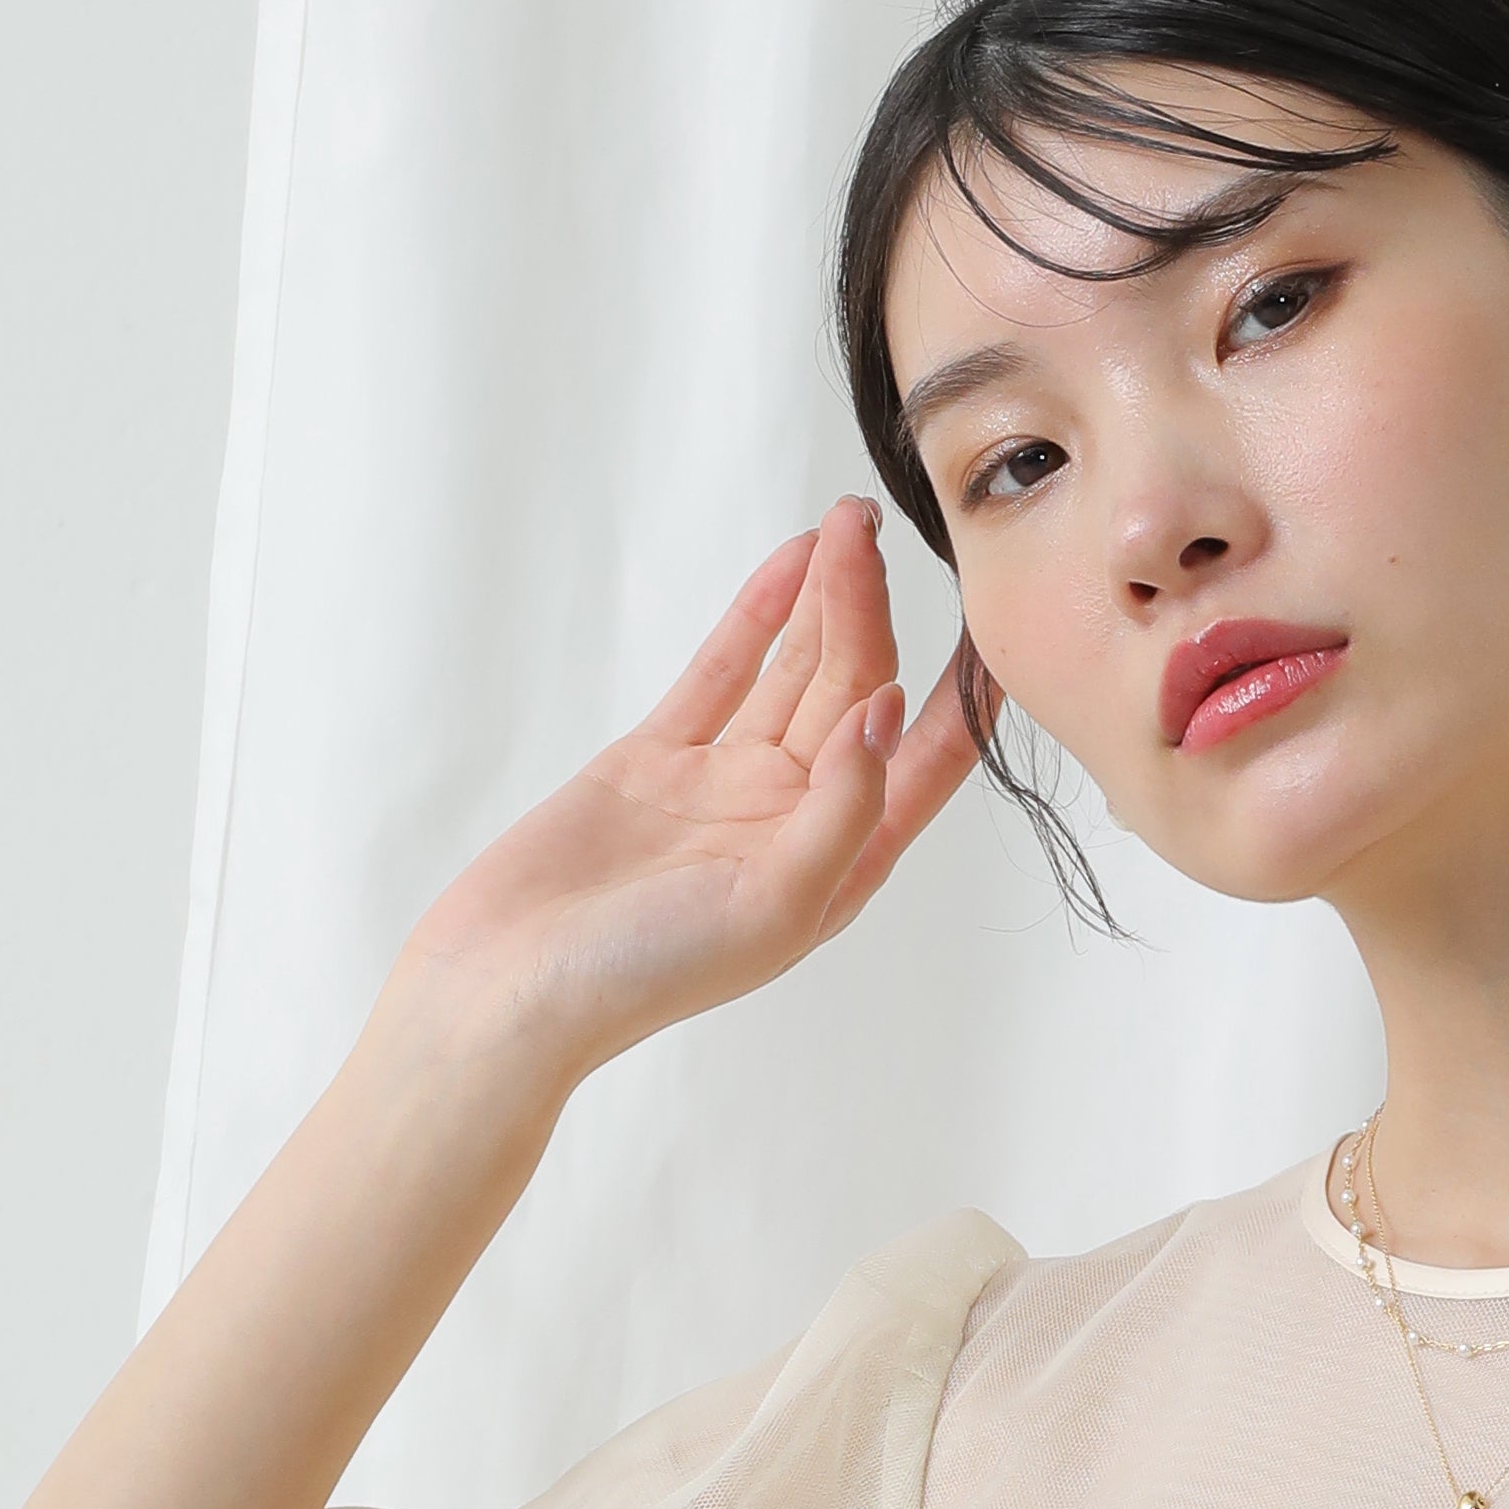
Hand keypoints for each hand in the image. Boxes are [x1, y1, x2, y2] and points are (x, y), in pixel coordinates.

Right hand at [382, 500, 978, 1090]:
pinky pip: (724, 673)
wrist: (513, 984)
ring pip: (795, 674)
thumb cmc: (647, 973)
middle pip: (854, 697)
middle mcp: (794, 820)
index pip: (925, 768)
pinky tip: (792, 563)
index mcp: (840, 866)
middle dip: (871, 614)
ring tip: (848, 523)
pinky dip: (758, 617)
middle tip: (871, 529)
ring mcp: (728, 785)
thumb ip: (841, 809)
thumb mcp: (774, 904)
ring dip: (825, 603)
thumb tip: (887, 709)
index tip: (996, 629)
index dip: (962, 702)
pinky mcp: (661, 759)